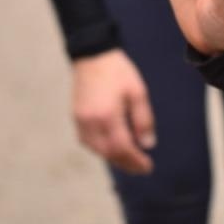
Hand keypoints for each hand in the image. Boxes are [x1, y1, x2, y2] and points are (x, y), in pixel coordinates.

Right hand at [72, 50, 155, 173]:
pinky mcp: (76, 117)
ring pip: (96, 150)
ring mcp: (80, 121)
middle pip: (108, 153)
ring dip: (113, 158)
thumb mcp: (138, 92)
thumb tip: (147, 144)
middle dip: (126, 163)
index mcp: (108, 115)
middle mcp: (91, 122)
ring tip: (129, 160)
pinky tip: (112, 147)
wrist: (93, 55)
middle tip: (141, 167)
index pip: (122, 148)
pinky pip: (87, 142)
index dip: (135, 161)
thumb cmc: (118, 72)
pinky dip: (101, 149)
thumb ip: (143, 119)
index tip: (147, 166)